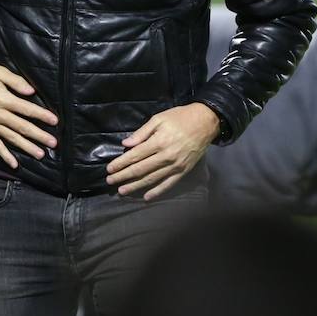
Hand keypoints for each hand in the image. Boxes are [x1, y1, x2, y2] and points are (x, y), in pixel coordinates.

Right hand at [0, 64, 57, 168]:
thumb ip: (15, 81)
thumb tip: (31, 91)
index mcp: (3, 99)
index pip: (26, 109)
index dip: (41, 115)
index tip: (55, 121)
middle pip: (22, 127)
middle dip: (39, 135)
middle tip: (53, 143)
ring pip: (11, 138)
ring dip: (26, 147)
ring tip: (40, 154)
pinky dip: (4, 156)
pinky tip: (14, 164)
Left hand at [106, 102, 220, 200]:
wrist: (206, 122)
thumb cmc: (180, 118)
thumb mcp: (159, 118)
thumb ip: (142, 132)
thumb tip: (126, 144)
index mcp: (158, 141)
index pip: (135, 156)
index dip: (121, 163)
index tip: (109, 169)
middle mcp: (166, 156)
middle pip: (140, 169)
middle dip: (123, 176)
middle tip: (110, 181)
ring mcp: (175, 166)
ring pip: (152, 179)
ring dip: (135, 186)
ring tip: (122, 191)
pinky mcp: (183, 171)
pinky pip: (168, 184)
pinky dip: (157, 192)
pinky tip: (146, 197)